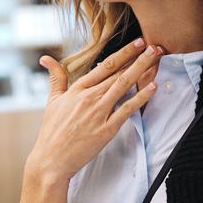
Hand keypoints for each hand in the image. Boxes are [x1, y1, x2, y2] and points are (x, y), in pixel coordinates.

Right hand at [27, 39, 162, 186]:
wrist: (52, 159)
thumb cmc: (52, 132)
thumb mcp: (52, 101)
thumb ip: (56, 78)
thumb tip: (46, 59)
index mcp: (77, 89)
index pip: (104, 66)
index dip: (124, 53)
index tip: (138, 43)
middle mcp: (89, 97)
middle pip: (118, 73)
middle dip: (139, 58)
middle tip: (156, 46)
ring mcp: (98, 112)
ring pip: (124, 85)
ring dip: (142, 70)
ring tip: (156, 58)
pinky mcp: (106, 129)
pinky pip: (127, 109)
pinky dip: (141, 97)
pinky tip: (152, 87)